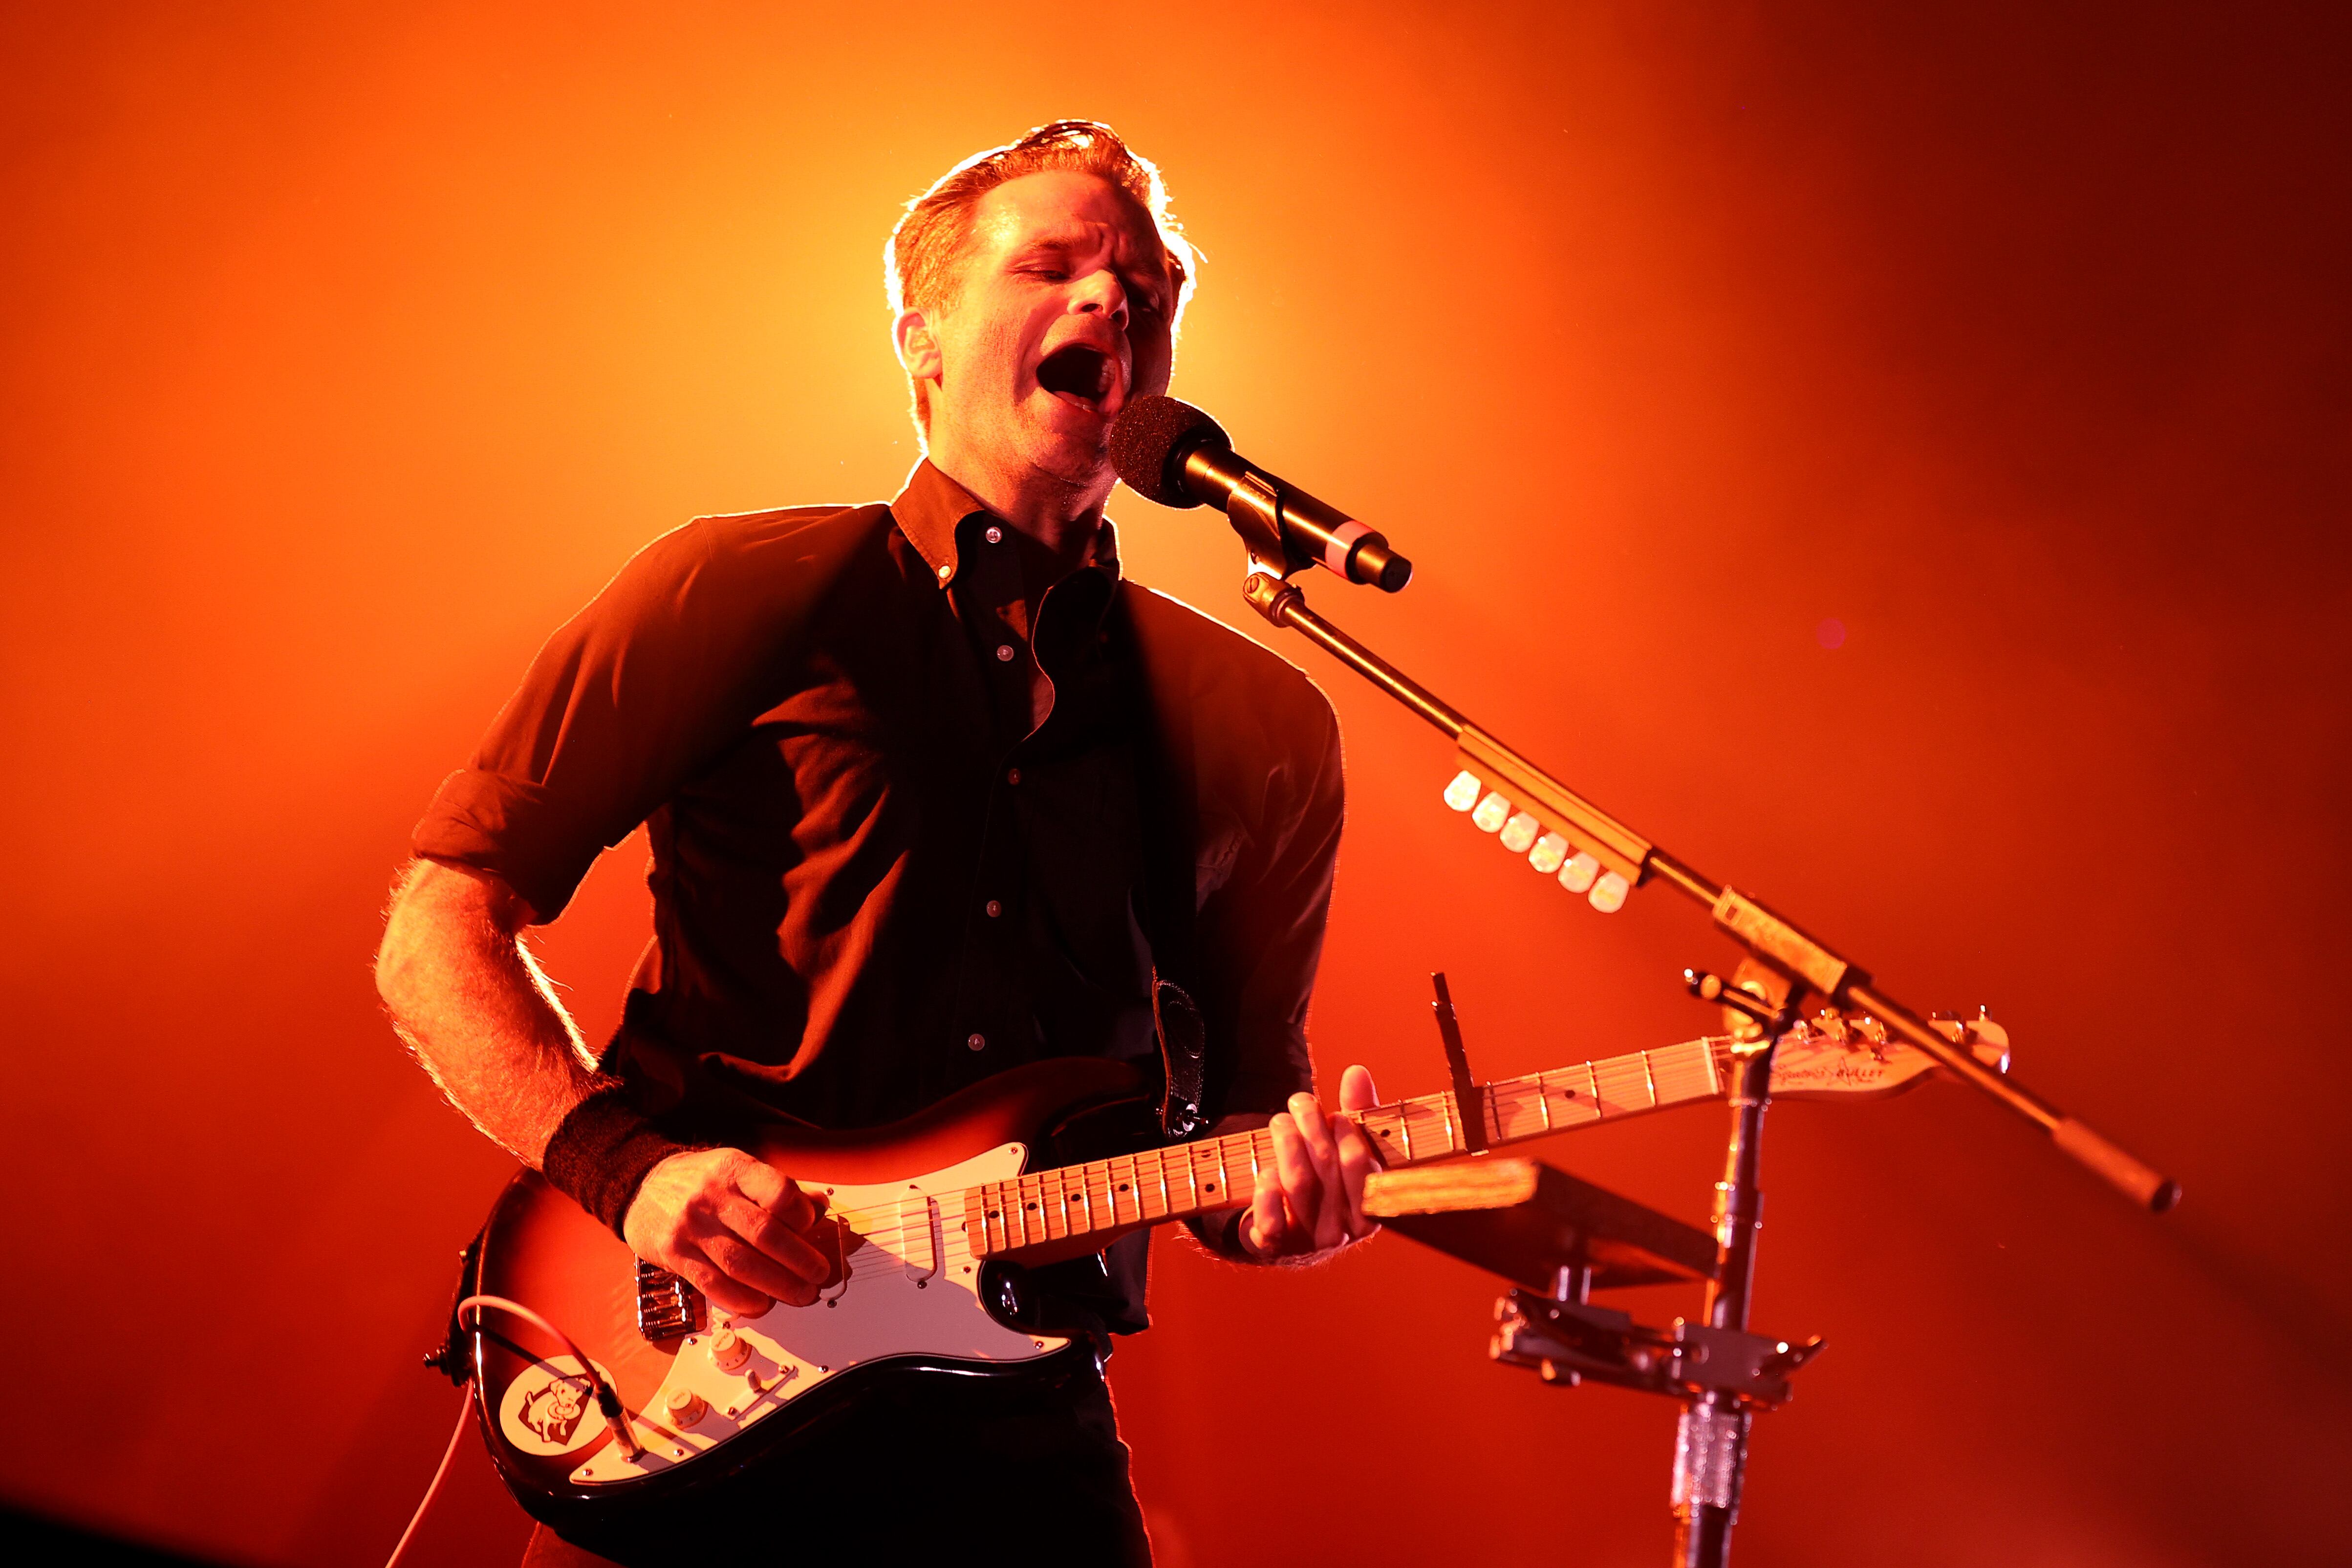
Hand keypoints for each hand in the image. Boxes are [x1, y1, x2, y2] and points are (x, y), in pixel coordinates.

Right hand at [622, 1147, 837, 1316]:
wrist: (641, 1185)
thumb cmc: (700, 1180)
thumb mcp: (738, 1169)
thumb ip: (777, 1189)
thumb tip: (819, 1207)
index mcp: (734, 1169)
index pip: (777, 1192)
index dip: (802, 1214)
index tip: (813, 1227)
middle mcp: (711, 1196)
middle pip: (764, 1234)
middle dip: (799, 1260)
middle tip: (818, 1276)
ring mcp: (691, 1227)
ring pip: (741, 1264)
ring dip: (777, 1285)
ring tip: (800, 1294)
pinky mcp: (674, 1254)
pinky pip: (713, 1284)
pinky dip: (741, 1299)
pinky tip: (761, 1304)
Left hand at [1238, 1064, 1381, 1260]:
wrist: (1288, 1233)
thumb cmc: (1326, 1180)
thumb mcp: (1346, 1148)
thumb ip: (1357, 1111)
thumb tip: (1357, 1072)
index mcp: (1369, 1211)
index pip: (1363, 1166)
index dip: (1347, 1133)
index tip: (1334, 1114)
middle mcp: (1343, 1231)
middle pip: (1326, 1166)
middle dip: (1311, 1126)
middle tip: (1299, 1103)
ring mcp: (1309, 1242)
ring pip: (1298, 1183)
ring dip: (1286, 1143)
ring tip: (1279, 1122)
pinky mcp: (1274, 1246)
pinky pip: (1271, 1220)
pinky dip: (1267, 1191)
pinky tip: (1266, 1170)